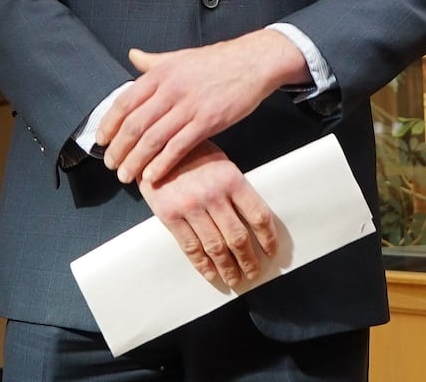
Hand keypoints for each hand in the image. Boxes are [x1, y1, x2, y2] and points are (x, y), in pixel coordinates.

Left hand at [96, 29, 306, 185]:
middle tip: (111, 164)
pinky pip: (178, 147)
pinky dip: (162, 164)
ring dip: (136, 161)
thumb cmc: (216, 61)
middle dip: (119, 149)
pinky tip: (153, 175)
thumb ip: (153, 61)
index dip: (110, 124)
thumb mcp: (179, 56)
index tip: (102, 141)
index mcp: (160, 73)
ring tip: (126, 176)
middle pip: (134, 124)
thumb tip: (132, 55)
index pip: (125, 102)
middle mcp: (170, 89)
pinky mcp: (208, 121)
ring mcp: (189, 106)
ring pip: (153, 139)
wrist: (252, 62)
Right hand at [139, 140, 278, 286]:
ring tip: (234, 278)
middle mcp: (212, 195)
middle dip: (249, 260)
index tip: (272, 251)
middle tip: (254, 273)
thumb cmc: (192, 154)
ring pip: (215, 247)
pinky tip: (211, 273)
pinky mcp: (170, 216)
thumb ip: (236, 189)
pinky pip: (190, 247)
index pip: (258, 215)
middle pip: (238, 237)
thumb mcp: (221, 162)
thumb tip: (253, 221)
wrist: (154, 147)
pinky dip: (202, 265)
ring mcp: (190, 207)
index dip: (268, 238)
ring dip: (228, 268)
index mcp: (231, 179)